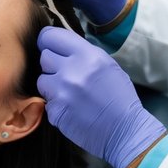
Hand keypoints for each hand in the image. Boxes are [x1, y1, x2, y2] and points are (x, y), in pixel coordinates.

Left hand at [37, 27, 166, 167]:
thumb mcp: (107, 65)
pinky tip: (72, 109)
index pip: (50, 36)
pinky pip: (46, 102)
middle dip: (53, 65)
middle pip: (44, 57)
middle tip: (67, 75)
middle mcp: (72, 70)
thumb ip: (83, 54)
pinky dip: (56, 105)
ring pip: (42, 80)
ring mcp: (61, 92)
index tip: (50, 47)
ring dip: (52, 86)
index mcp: (87, 55)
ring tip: (71, 94)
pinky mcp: (55, 111)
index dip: (48, 41)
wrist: (125, 131)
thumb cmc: (119, 97)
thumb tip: (61, 47)